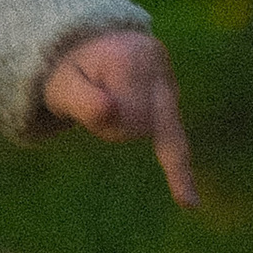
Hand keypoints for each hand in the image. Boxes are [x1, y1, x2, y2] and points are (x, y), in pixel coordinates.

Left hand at [40, 29, 197, 209]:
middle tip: (96, 96)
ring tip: (110, 96)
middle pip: (136, 128)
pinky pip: (177, 144)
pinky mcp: (172, 104)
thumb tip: (111, 113)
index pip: (120, 117)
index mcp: (132, 58)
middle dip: (111, 125)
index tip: (87, 94)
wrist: (88, 49)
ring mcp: (170, 86)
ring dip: (121, 127)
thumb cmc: (70, 71)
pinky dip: (180, 175)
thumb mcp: (62, 85)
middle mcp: (160, 69)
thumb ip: (81, 101)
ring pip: (146, 135)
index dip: (99, 118)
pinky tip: (190, 204)